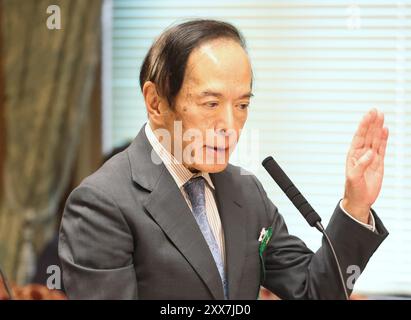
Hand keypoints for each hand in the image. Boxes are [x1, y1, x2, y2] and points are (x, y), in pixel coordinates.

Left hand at [343, 108, 388, 222]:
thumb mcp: (353, 178)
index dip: (364, 125)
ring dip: (378, 128)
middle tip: (376, 111)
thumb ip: (361, 165)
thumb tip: (370, 154)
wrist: (359, 200)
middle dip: (372, 123)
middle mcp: (361, 154)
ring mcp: (371, 157)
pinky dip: (384, 139)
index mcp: (353, 155)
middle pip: (368, 135)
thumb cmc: (353, 189)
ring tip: (382, 117)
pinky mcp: (379, 163)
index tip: (369, 115)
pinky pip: (382, 149)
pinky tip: (385, 131)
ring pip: (375, 140)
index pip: (359, 137)